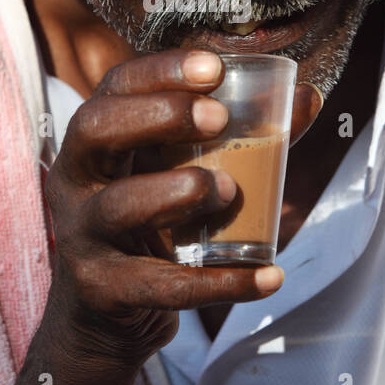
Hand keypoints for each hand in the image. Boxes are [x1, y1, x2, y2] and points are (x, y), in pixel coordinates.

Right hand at [41, 49, 321, 374]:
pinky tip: (267, 277)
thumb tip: (307, 98)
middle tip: (219, 117)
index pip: (115, 88)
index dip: (160, 71)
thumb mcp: (181, 174)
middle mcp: (77, 181)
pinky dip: (218, 283)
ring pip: (119, 206)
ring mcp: (83, 236)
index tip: (213, 67)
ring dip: (179, 191)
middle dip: (159, 115)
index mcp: (97, 141)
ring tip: (229, 191)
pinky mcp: (101, 290)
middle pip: (95, 129)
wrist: (105, 317)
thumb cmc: (150, 227)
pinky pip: (159, 285)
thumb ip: (239, 138)